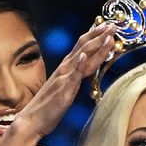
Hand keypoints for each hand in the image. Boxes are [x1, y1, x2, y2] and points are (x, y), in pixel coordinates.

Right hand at [16, 23, 114, 138]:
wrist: (32, 120)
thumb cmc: (48, 107)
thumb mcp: (65, 88)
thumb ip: (74, 77)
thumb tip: (84, 69)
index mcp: (66, 68)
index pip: (82, 47)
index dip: (94, 35)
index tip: (107, 26)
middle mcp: (65, 68)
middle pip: (84, 47)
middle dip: (99, 35)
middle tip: (113, 25)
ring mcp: (64, 77)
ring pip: (82, 57)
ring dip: (95, 45)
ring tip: (107, 35)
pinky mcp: (63, 90)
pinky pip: (73, 76)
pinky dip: (79, 64)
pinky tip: (85, 55)